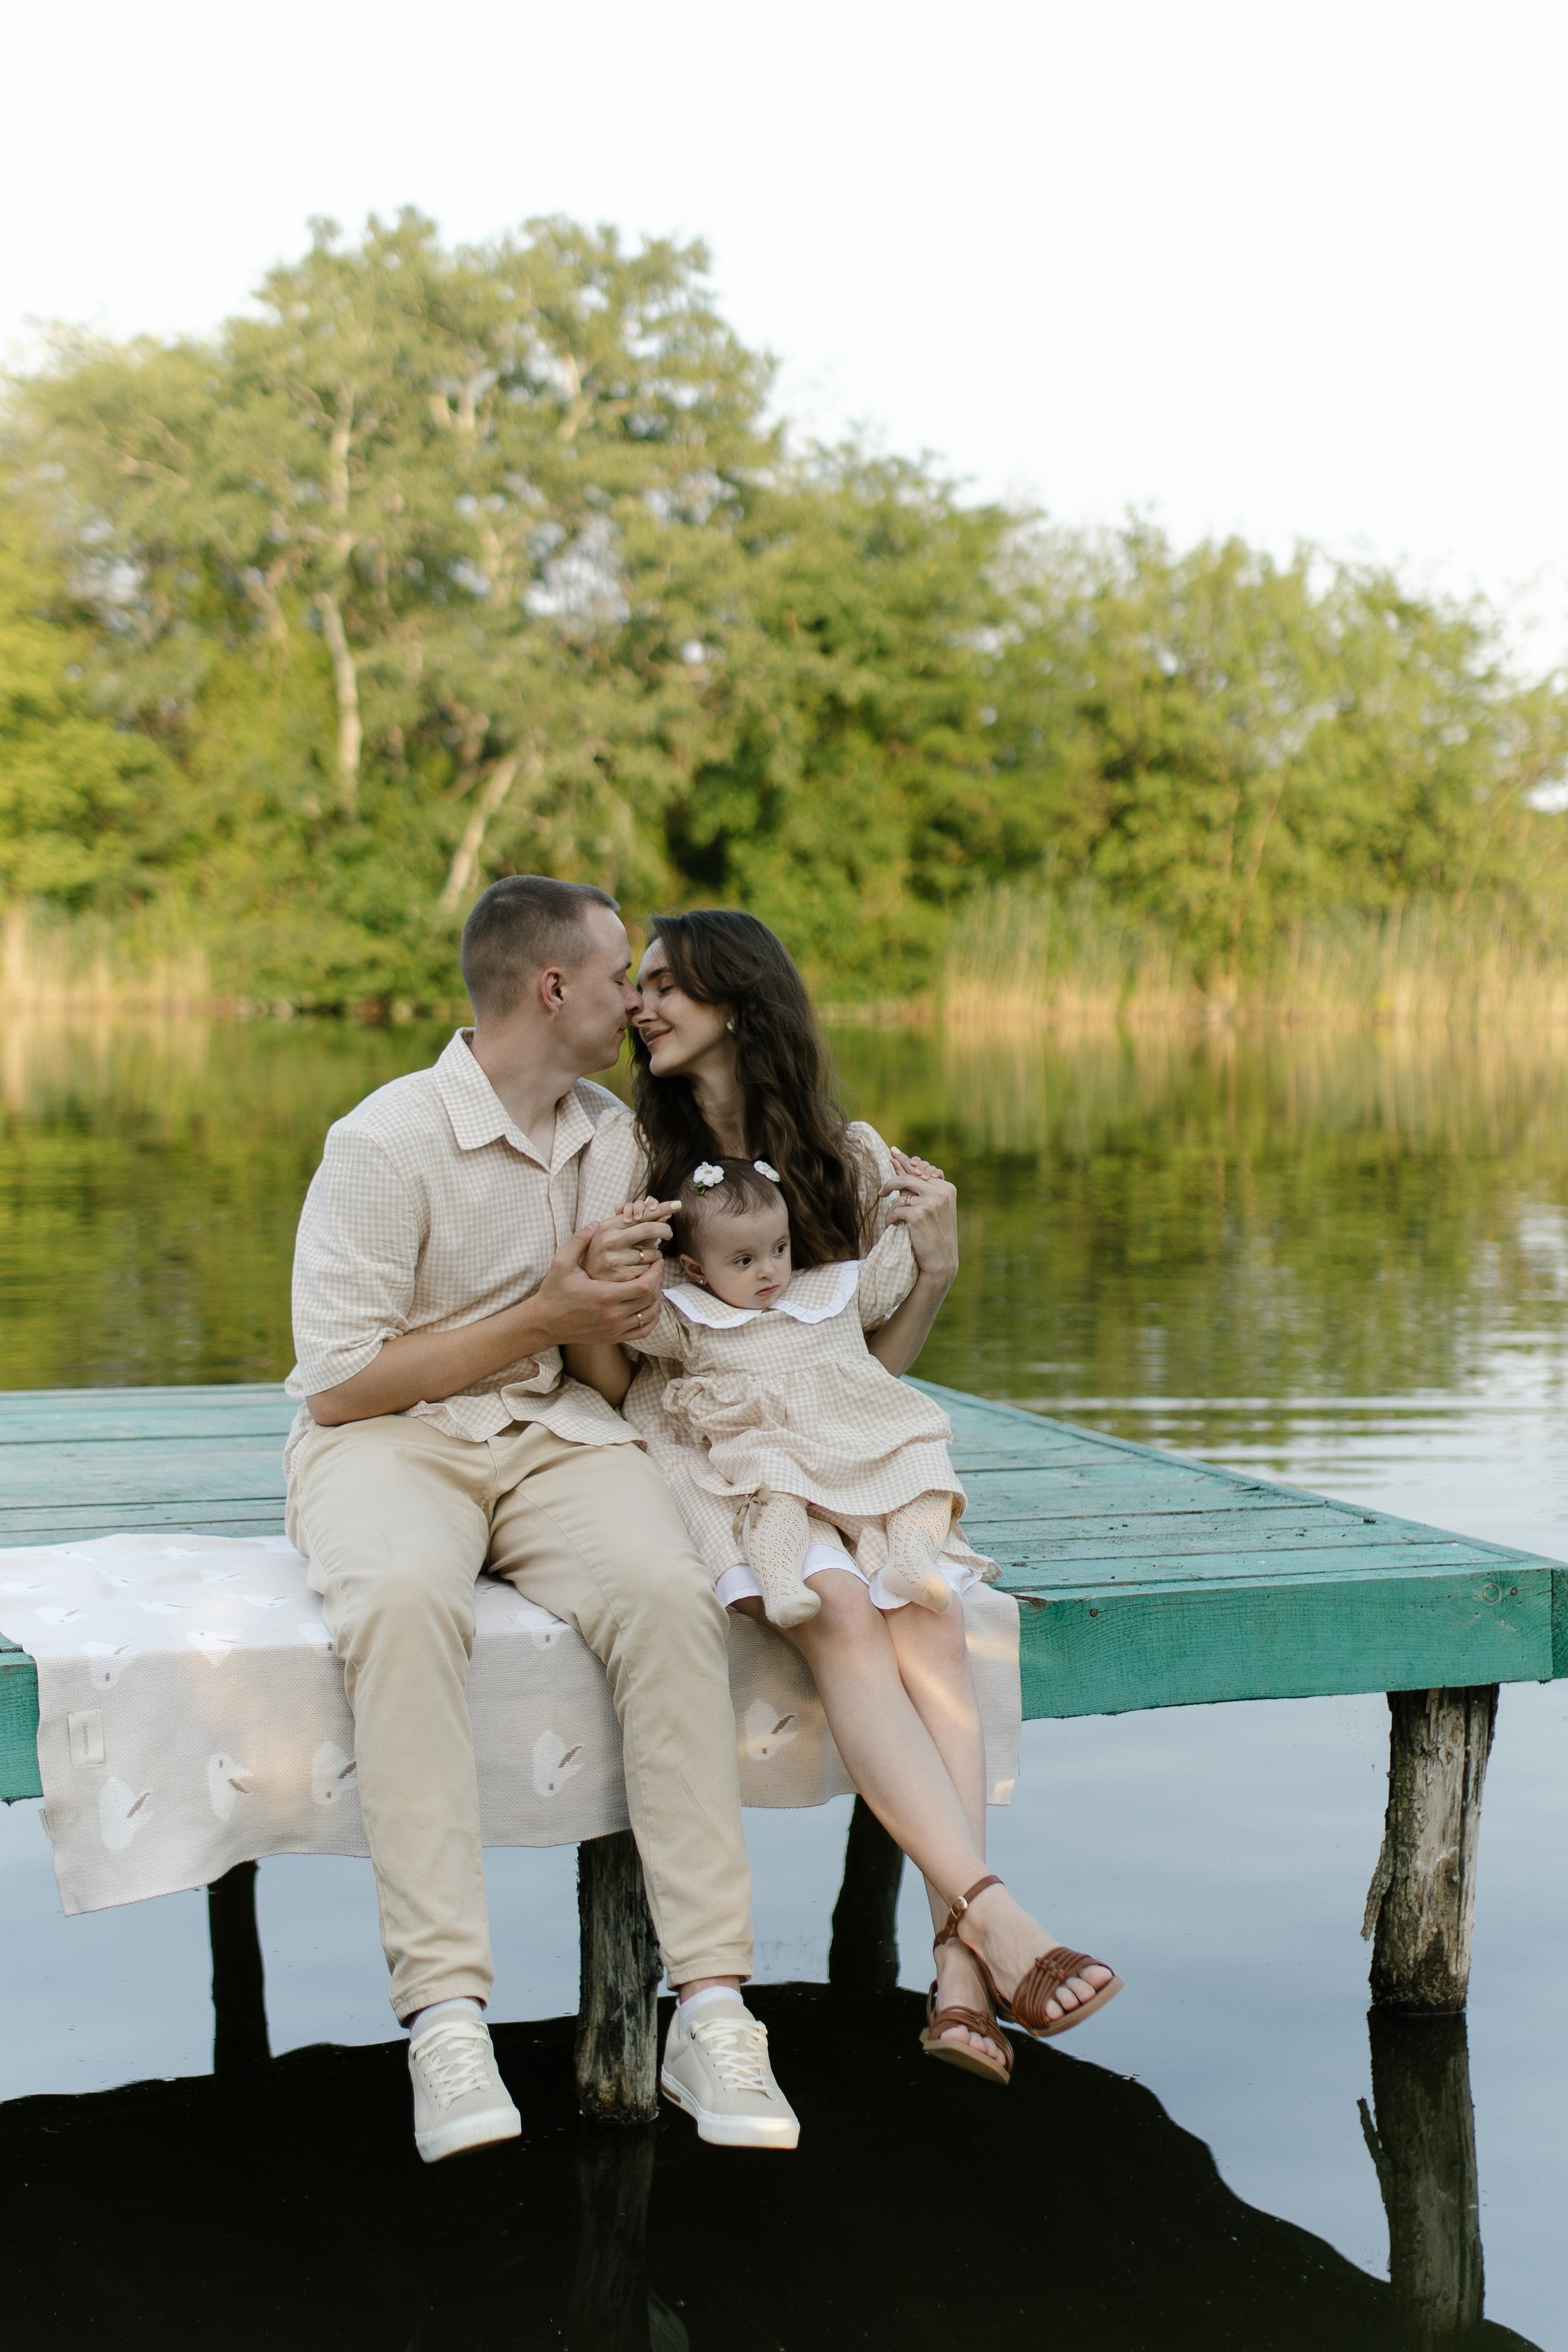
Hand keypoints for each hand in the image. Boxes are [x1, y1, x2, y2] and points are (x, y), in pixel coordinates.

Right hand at [535, 1225, 665, 1345]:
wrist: (544, 1323)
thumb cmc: (553, 1292)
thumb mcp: (561, 1263)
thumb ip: (578, 1242)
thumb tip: (594, 1223)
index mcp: (604, 1295)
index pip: (644, 1285)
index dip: (656, 1272)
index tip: (656, 1261)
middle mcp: (613, 1315)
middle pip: (651, 1299)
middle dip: (658, 1282)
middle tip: (656, 1269)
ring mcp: (614, 1329)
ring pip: (650, 1316)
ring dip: (656, 1299)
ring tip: (652, 1284)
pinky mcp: (613, 1338)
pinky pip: (643, 1331)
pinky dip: (652, 1319)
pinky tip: (649, 1306)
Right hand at [582, 1196, 677, 1281]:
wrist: (579, 1284)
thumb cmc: (598, 1254)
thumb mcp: (604, 1235)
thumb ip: (624, 1223)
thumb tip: (645, 1208)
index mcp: (607, 1227)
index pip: (641, 1215)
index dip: (661, 1209)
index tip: (677, 1204)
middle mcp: (610, 1241)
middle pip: (649, 1229)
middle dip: (664, 1230)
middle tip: (668, 1233)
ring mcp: (615, 1260)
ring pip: (651, 1254)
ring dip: (655, 1255)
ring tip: (645, 1258)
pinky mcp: (621, 1278)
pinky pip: (648, 1272)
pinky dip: (649, 1272)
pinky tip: (641, 1272)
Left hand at [880, 1149, 958, 1287]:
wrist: (940, 1261)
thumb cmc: (935, 1234)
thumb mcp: (934, 1208)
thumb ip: (921, 1188)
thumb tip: (901, 1164)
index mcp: (947, 1188)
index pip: (921, 1171)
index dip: (905, 1162)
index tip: (893, 1153)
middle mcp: (940, 1192)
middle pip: (907, 1178)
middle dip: (891, 1183)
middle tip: (881, 1192)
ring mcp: (930, 1203)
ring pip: (900, 1197)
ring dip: (893, 1209)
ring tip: (894, 1220)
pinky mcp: (918, 1214)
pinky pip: (895, 1210)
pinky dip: (891, 1219)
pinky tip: (893, 1226)